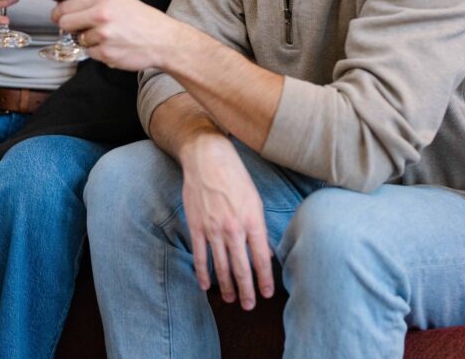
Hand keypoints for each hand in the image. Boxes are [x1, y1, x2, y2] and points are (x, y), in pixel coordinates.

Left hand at [52, 0, 180, 70]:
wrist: (163, 40)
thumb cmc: (143, 20)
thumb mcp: (119, 0)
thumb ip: (94, 3)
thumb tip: (68, 9)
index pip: (65, 5)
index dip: (59, 13)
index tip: (58, 17)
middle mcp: (101, 14)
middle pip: (65, 23)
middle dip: (70, 28)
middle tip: (80, 30)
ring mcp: (103, 35)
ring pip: (79, 40)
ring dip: (89, 41)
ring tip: (109, 37)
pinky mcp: (106, 53)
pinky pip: (90, 54)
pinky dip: (99, 52)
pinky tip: (114, 46)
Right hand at [178, 132, 273, 309]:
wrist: (208, 158)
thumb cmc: (235, 176)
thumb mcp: (255, 200)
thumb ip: (259, 228)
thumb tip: (264, 252)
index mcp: (252, 221)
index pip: (262, 259)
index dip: (265, 279)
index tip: (268, 294)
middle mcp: (234, 228)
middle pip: (242, 268)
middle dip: (246, 290)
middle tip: (249, 306)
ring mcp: (213, 229)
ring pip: (221, 266)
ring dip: (226, 286)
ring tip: (230, 300)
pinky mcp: (196, 226)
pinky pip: (200, 255)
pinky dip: (203, 273)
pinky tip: (206, 286)